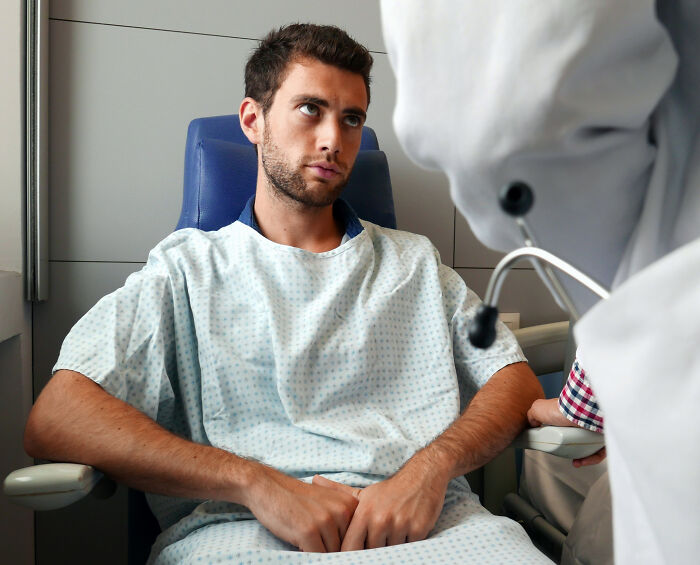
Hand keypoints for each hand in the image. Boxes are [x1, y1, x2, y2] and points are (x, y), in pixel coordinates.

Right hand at [242, 465, 359, 552]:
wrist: (268, 487)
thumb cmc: (297, 498)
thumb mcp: (328, 503)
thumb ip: (343, 521)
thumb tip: (354, 549)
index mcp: (350, 504)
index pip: (355, 538)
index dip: (344, 545)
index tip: (329, 538)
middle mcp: (342, 511)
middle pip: (344, 547)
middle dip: (330, 549)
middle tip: (315, 538)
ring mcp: (326, 521)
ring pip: (331, 554)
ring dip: (318, 552)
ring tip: (305, 537)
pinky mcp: (309, 531)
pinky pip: (316, 556)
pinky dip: (308, 555)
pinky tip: (299, 542)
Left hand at [314, 461, 448, 550]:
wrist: (422, 477)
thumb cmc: (390, 490)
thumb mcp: (364, 492)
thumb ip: (338, 491)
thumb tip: (315, 480)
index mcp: (364, 512)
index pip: (350, 547)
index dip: (349, 554)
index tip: (350, 555)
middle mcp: (380, 519)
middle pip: (371, 552)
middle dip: (373, 551)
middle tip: (376, 543)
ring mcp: (400, 525)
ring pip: (390, 552)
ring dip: (391, 548)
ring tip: (392, 535)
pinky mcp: (418, 530)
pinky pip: (409, 549)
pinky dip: (407, 545)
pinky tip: (406, 533)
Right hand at [527, 398, 606, 466]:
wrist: (580, 412)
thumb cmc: (560, 410)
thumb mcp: (537, 409)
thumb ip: (532, 415)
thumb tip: (532, 423)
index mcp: (567, 413)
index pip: (563, 425)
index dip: (558, 435)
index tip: (553, 443)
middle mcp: (582, 419)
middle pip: (577, 436)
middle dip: (570, 447)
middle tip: (564, 452)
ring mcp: (594, 428)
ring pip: (589, 445)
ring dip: (581, 456)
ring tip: (575, 461)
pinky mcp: (604, 436)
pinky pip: (599, 451)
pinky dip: (590, 458)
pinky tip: (581, 461)